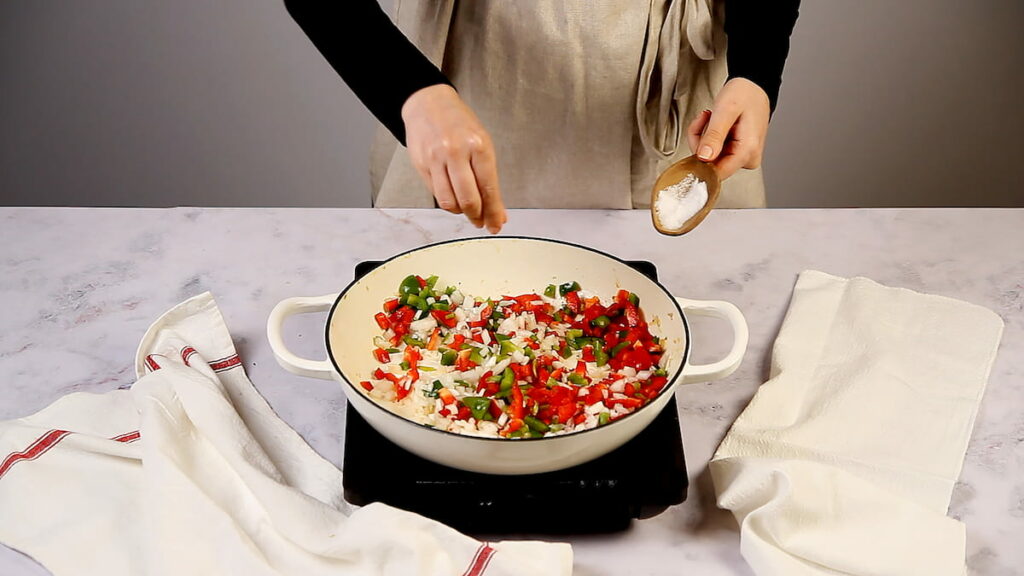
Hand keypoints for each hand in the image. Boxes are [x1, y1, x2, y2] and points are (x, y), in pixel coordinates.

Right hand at [402, 84, 506, 233]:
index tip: (496, 225)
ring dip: (460, 212)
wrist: (428, 104)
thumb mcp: (481, 143)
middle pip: (468, 199)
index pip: (488, 188)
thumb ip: (488, 178)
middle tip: (481, 223)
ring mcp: (436, 159)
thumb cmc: (459, 123)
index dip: (493, 212)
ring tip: (466, 210)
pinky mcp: (421, 165)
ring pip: (448, 202)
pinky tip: (453, 197)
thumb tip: (497, 211)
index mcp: (477, 146)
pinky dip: (447, 201)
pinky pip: (436, 194)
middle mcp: (455, 152)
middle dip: (477, 216)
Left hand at [686, 78, 770, 180]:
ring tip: (710, 118)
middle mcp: (748, 158)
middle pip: (711, 165)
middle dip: (700, 142)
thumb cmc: (744, 94)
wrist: (753, 86)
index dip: (700, 160)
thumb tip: (704, 158)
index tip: (698, 138)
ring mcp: (743, 157)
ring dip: (702, 137)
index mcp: (748, 151)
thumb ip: (714, 135)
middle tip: (704, 120)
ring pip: (709, 158)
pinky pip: (714, 152)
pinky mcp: (737, 153)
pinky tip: (713, 123)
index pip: (716, 173)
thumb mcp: (725, 110)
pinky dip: (707, 137)